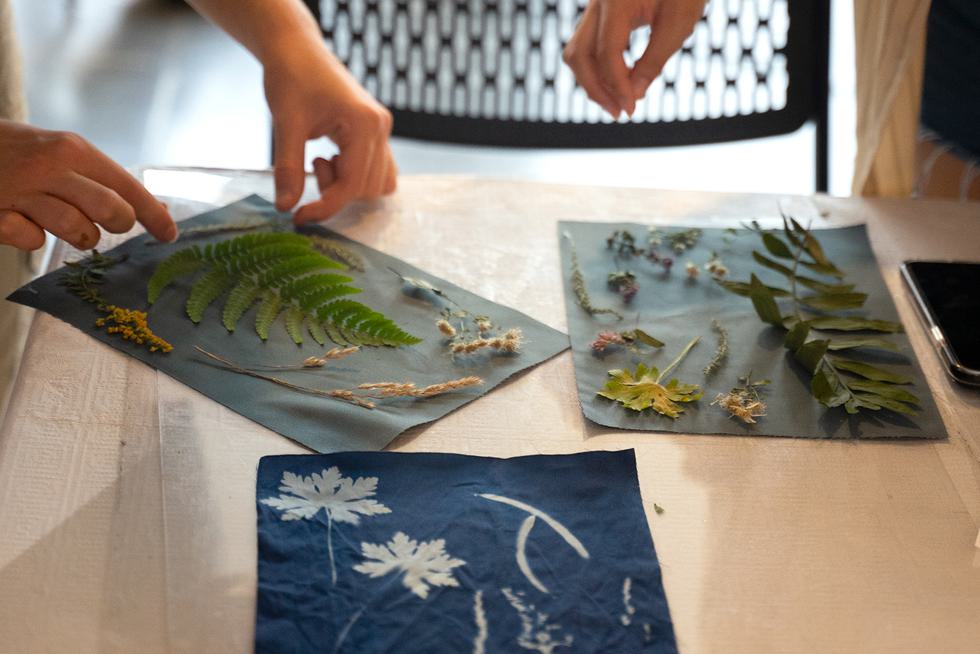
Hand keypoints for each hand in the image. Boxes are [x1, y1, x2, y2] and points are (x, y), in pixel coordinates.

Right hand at [0, 120, 175, 250]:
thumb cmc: (14, 152)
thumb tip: (155, 208)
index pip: (129, 187)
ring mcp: (22, 191)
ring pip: (78, 231)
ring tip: (62, 221)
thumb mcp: (60, 153)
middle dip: (116, 226)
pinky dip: (31, 237)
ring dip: (78, 236)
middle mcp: (52, 167)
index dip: (155, 216)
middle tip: (104, 223)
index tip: (171, 235)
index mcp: (73, 149)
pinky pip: (32, 241)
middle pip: (113, 212)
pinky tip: (21, 219)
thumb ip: (103, 179)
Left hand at [264, 44, 396, 222]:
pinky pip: (379, 170)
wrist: (296, 49)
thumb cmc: (291, 78)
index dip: (325, 207)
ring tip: (322, 161)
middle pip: (367, 189)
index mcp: (365, 124)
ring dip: (347, 185)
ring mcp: (382, 130)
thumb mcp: (286, 124)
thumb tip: (286, 208)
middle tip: (312, 166)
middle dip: (335, 192)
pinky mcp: (376, 132)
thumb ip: (288, 169)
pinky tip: (334, 159)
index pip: (352, 185)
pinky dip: (356, 177)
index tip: (298, 217)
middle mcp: (381, 128)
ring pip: (378, 183)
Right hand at [563, 0, 706, 116]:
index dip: (616, 85)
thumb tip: (633, 95)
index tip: (631, 108)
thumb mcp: (679, 24)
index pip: (606, 52)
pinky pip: (587, 45)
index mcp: (617, 1)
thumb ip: (654, 60)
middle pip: (578, 54)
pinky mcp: (600, 14)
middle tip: (618, 112)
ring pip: (577, 51)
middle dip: (595, 88)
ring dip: (593, 81)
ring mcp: (595, 7)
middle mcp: (598, 2)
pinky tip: (618, 83)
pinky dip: (598, 68)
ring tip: (618, 102)